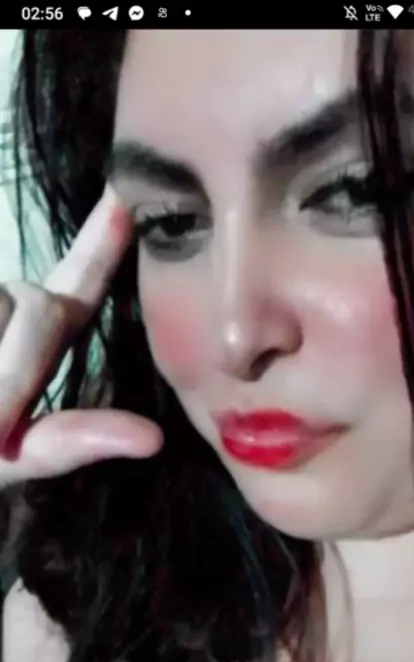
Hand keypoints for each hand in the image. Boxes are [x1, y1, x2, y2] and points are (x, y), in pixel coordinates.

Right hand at [0, 184, 162, 485]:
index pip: (77, 287)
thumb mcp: (8, 461)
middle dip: (16, 371)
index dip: (103, 243)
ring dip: (1, 372)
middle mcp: (2, 304)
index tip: (124, 201)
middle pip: (37, 307)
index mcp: (30, 339)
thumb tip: (151, 438)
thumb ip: (65, 444)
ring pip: (3, 302)